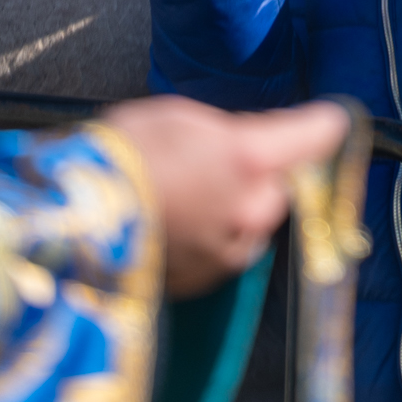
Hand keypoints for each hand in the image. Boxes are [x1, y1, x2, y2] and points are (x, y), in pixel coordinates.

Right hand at [97, 95, 350, 295]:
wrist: (71, 222)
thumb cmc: (119, 155)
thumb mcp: (177, 119)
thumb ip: (228, 134)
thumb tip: (248, 145)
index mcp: (251, 158)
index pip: (316, 135)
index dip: (322, 125)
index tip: (330, 119)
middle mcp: (252, 208)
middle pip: (279, 186)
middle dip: (259, 176)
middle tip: (214, 162)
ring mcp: (231, 250)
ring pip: (251, 221)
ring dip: (234, 209)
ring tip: (183, 195)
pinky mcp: (206, 282)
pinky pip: (223, 250)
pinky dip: (209, 238)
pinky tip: (170, 224)